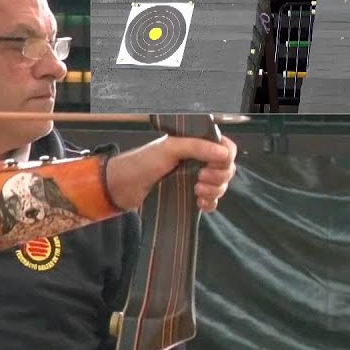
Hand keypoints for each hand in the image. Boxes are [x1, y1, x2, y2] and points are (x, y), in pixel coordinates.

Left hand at [104, 134, 237, 212]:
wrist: (123, 187)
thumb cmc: (143, 162)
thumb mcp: (170, 149)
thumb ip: (197, 147)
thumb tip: (225, 153)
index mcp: (196, 144)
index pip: (226, 148)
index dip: (225, 158)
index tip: (212, 166)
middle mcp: (198, 160)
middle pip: (226, 169)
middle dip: (218, 177)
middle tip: (200, 179)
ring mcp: (194, 179)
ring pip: (220, 186)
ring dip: (214, 191)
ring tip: (197, 191)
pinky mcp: (189, 197)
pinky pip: (210, 201)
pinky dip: (210, 203)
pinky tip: (200, 204)